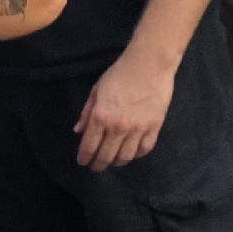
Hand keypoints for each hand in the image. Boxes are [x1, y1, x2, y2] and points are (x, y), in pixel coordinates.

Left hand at [74, 48, 172, 169]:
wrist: (149, 64)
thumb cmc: (119, 74)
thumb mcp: (96, 90)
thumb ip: (87, 112)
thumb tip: (78, 131)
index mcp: (100, 117)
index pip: (89, 147)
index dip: (84, 158)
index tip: (83, 162)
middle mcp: (117, 128)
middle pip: (106, 156)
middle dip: (98, 165)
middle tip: (96, 167)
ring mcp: (137, 129)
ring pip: (126, 157)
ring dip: (117, 162)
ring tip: (114, 160)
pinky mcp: (154, 127)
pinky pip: (145, 149)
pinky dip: (137, 154)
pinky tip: (133, 152)